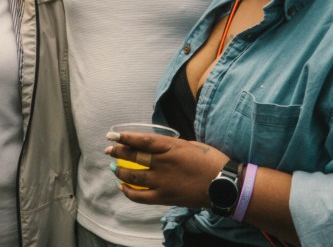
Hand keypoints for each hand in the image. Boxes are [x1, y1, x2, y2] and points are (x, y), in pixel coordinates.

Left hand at [105, 129, 226, 207]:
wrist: (223, 184)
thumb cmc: (210, 161)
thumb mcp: (189, 145)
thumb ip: (170, 146)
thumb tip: (156, 146)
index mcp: (170, 146)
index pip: (142, 140)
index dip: (125, 138)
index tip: (112, 135)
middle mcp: (164, 163)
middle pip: (134, 156)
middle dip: (118, 152)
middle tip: (108, 150)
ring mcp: (163, 181)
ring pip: (134, 176)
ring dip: (121, 171)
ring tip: (114, 168)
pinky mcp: (166, 197)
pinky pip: (141, 196)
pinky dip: (129, 192)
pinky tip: (122, 187)